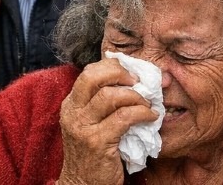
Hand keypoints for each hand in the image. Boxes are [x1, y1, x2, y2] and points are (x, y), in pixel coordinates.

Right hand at [56, 57, 157, 184]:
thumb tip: (134, 82)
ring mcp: (83, 127)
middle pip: (93, 76)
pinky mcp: (97, 142)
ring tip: (147, 104)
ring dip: (136, 96)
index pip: (89, 72)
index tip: (132, 73)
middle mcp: (73, 112)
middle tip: (138, 82)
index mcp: (71, 104)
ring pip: (111, 96)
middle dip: (120, 73)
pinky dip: (142, 113)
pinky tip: (151, 117)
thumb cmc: (92, 154)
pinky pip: (124, 118)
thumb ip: (103, 105)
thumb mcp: (90, 125)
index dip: (113, 67)